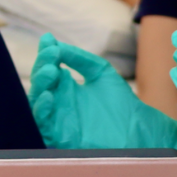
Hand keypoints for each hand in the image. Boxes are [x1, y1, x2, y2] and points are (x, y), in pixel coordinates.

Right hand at [28, 34, 176, 152]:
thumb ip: (80, 58)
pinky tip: (50, 96)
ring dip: (40, 85)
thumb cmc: (123, 105)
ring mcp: (58, 119)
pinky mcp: (60, 136)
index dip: (46, 54)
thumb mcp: (101, 73)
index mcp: (67, 88)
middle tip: (51, 54)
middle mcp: (59, 102)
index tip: (48, 40)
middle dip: (42, 66)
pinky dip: (42, 110)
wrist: (140, 131)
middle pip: (41, 83)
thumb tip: (56, 45)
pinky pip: (43, 124)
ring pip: (37, 101)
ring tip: (51, 70)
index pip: (49, 68)